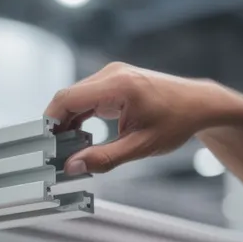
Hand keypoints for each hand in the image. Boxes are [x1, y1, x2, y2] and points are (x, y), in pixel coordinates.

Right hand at [45, 62, 242, 175]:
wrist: (199, 104)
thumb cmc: (176, 122)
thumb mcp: (141, 146)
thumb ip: (104, 158)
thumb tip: (72, 167)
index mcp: (118, 85)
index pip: (68, 98)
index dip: (50, 121)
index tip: (43, 144)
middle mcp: (112, 74)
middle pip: (68, 97)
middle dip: (56, 125)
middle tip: (53, 153)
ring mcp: (112, 75)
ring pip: (75, 98)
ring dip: (67, 122)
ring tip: (65, 149)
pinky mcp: (113, 81)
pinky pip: (86, 97)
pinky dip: (79, 116)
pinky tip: (79, 137)